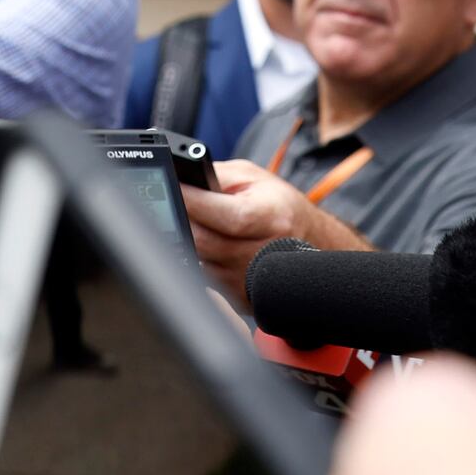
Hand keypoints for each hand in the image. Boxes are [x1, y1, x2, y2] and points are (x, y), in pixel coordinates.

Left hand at [181, 158, 361, 308]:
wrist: (308, 241)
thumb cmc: (277, 205)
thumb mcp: (252, 177)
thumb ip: (215, 176)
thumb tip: (178, 178)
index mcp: (272, 218)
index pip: (226, 214)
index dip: (194, 200)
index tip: (172, 186)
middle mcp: (262, 253)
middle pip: (205, 241)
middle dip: (181, 219)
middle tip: (168, 203)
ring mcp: (250, 280)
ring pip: (199, 260)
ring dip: (187, 240)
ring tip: (189, 222)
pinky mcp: (238, 298)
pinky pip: (203, 277)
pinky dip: (196, 259)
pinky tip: (201, 244)